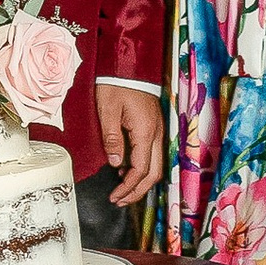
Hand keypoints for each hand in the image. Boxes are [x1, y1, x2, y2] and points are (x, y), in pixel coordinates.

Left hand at [95, 81, 163, 209]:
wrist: (129, 64)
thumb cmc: (117, 84)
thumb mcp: (108, 110)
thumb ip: (112, 138)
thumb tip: (116, 164)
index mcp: (145, 131)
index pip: (141, 169)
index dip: (128, 187)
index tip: (114, 196)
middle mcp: (156, 134)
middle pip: (153, 173)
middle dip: (137, 191)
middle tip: (119, 200)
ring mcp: (157, 131)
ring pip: (156, 166)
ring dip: (141, 182)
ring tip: (122, 191)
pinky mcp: (153, 128)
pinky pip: (153, 155)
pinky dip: (142, 169)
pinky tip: (127, 171)